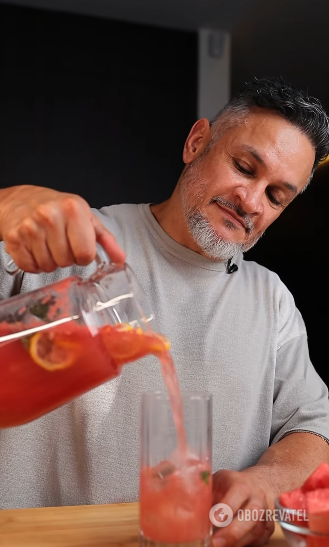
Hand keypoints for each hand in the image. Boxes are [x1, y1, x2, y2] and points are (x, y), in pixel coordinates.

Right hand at [0, 185, 125, 272]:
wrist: (20, 200)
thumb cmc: (56, 208)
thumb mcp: (85, 217)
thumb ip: (105, 239)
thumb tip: (120, 260)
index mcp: (72, 209)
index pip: (85, 253)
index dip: (84, 255)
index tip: (79, 246)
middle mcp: (50, 216)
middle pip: (66, 262)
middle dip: (66, 258)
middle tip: (61, 243)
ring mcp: (30, 227)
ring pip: (48, 266)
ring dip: (50, 262)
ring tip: (47, 245)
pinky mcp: (14, 239)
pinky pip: (30, 266)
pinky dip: (33, 264)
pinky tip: (34, 249)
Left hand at [212, 469, 273, 546]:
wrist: (251, 485)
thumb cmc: (227, 486)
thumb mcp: (215, 482)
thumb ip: (205, 494)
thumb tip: (188, 510)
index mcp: (241, 482)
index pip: (238, 491)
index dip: (227, 506)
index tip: (213, 519)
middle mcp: (257, 496)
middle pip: (252, 514)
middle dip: (233, 531)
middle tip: (215, 542)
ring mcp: (265, 512)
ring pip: (257, 530)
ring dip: (238, 542)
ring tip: (219, 546)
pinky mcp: (268, 527)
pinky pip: (260, 540)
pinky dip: (245, 545)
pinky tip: (231, 545)